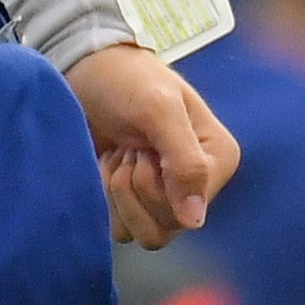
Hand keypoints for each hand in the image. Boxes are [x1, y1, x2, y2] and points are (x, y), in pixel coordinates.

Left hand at [66, 44, 238, 247]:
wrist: (86, 71)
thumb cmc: (128, 81)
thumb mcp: (160, 110)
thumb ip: (185, 164)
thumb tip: (195, 221)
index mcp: (218, 161)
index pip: (189, 212)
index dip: (157, 185)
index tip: (147, 147)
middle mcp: (197, 185)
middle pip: (165, 228)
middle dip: (135, 186)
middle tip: (131, 146)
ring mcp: (163, 197)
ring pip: (140, 233)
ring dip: (118, 193)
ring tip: (120, 153)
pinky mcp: (133, 203)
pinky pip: (119, 230)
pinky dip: (104, 198)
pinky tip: (107, 164)